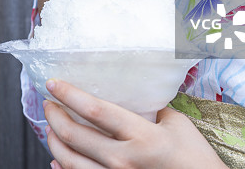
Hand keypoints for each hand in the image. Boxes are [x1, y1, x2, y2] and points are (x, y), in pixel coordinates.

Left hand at [44, 79, 226, 168]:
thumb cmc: (196, 159)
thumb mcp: (178, 125)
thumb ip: (152, 109)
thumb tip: (133, 96)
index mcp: (141, 137)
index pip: (95, 110)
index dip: (69, 94)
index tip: (53, 83)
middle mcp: (124, 160)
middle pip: (75, 136)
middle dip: (54, 116)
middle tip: (49, 104)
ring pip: (69, 162)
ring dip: (54, 142)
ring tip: (51, 129)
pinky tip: (58, 161)